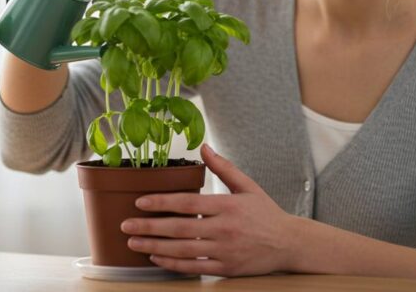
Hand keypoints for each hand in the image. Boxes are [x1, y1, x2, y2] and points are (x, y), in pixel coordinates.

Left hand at [120, 144, 297, 276]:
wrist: (289, 243)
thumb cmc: (266, 213)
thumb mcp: (248, 186)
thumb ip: (224, 167)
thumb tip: (204, 147)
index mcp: (227, 206)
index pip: (188, 203)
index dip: (162, 203)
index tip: (140, 202)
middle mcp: (224, 229)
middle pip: (179, 228)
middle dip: (149, 227)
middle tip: (126, 226)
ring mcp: (224, 251)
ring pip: (183, 250)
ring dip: (155, 247)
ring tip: (134, 243)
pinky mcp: (225, 268)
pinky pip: (194, 267)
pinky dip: (173, 264)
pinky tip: (157, 258)